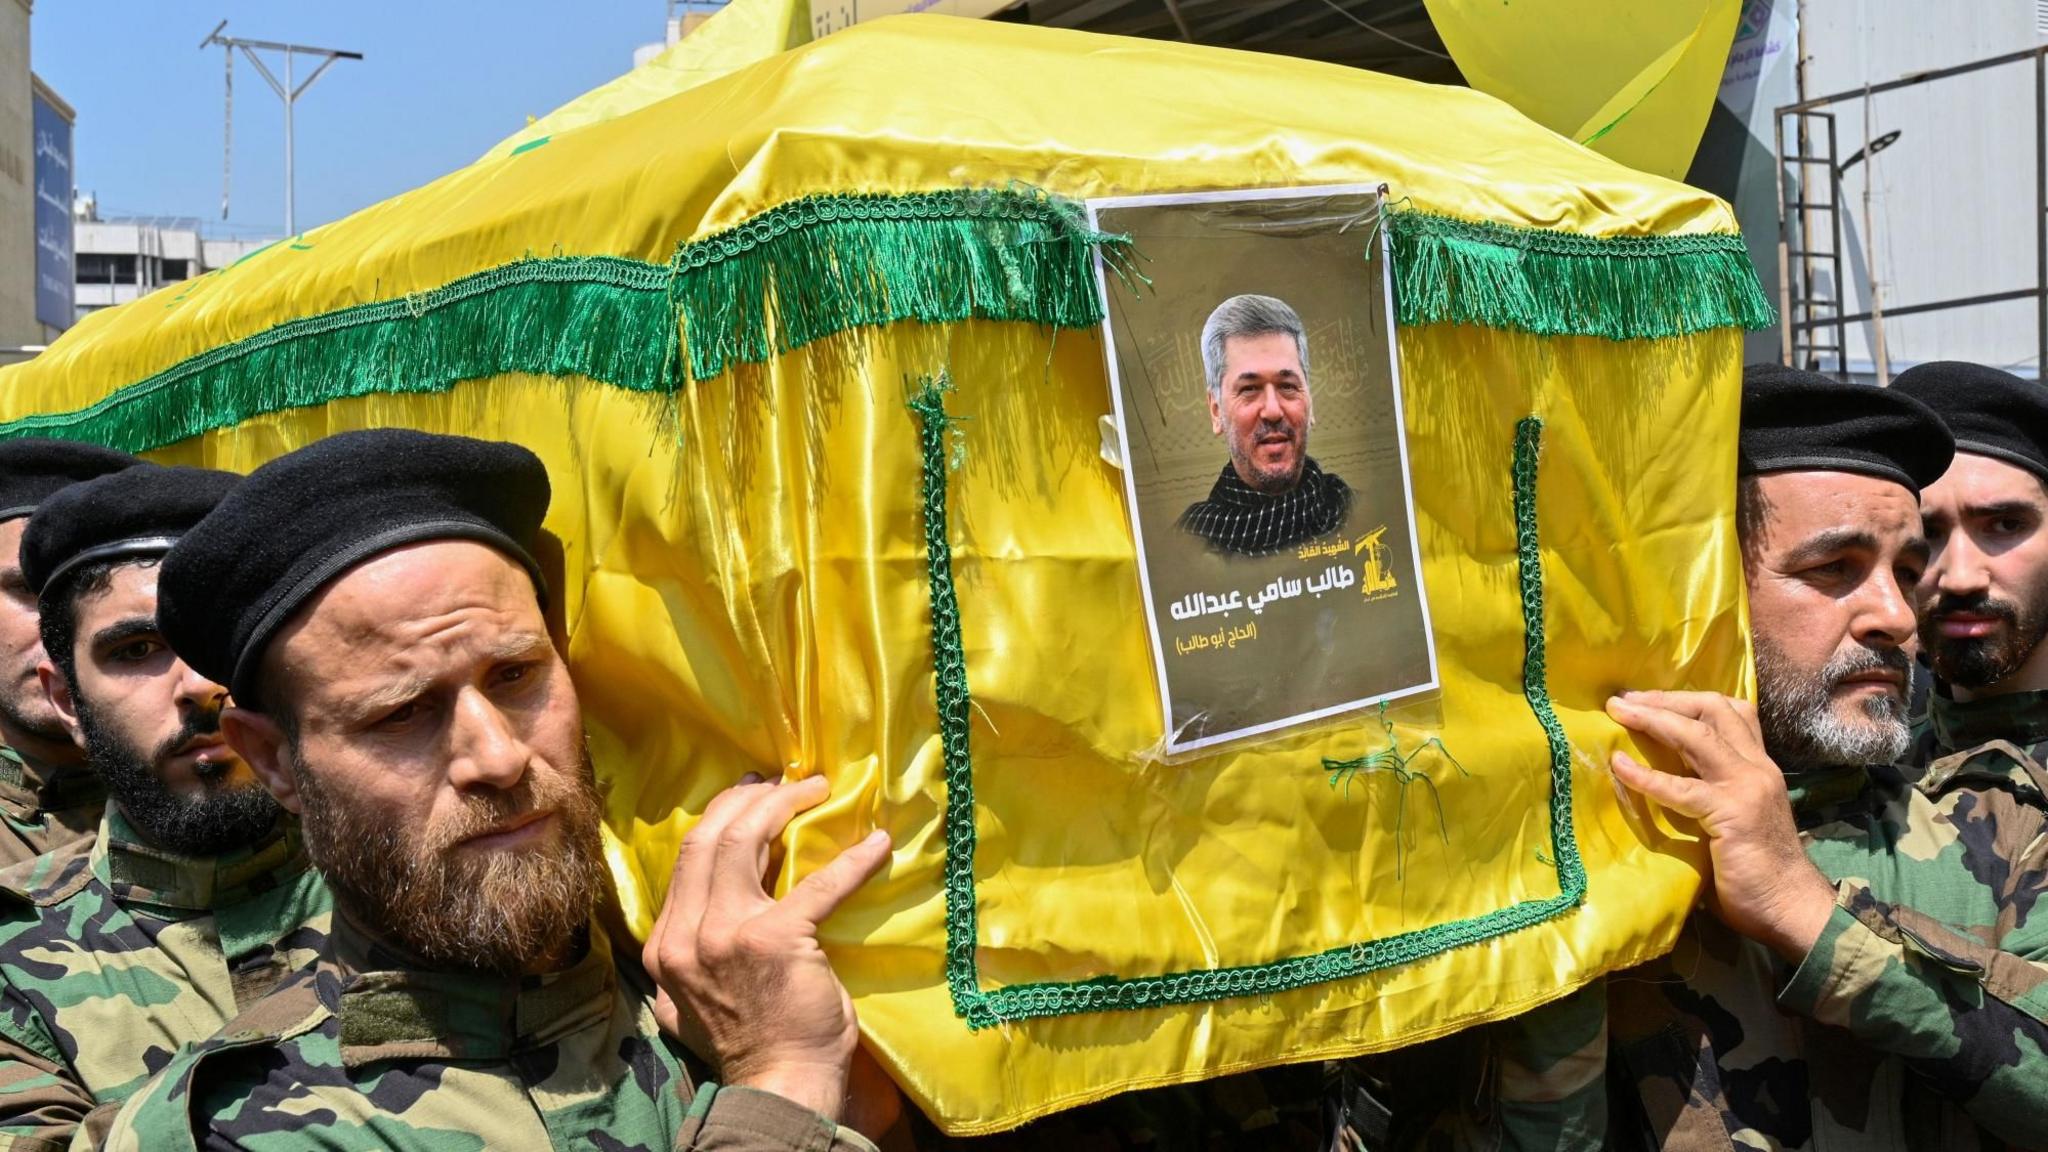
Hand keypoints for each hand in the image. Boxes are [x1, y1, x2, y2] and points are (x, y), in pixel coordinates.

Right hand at [643, 774, 891, 1123]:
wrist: (778, 1086)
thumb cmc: (749, 1043)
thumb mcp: (689, 998)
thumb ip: (690, 953)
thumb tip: (707, 911)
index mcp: (665, 945)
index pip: (688, 858)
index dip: (721, 817)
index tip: (749, 797)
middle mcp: (685, 934)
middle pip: (709, 838)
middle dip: (747, 799)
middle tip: (783, 783)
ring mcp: (726, 934)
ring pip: (745, 841)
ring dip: (784, 807)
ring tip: (816, 789)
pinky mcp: (777, 940)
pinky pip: (819, 885)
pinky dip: (852, 861)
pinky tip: (877, 845)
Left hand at [1605, 690, 1837, 960]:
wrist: (1791, 908)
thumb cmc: (1757, 874)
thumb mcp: (1733, 819)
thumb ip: (1709, 795)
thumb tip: (1661, 782)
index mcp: (1759, 768)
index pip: (1734, 712)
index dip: (1689, 700)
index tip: (1648, 699)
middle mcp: (1757, 768)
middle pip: (1714, 709)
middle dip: (1667, 699)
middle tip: (1626, 700)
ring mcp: (1747, 787)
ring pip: (1698, 734)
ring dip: (1654, 718)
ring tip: (1618, 712)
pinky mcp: (1732, 813)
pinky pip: (1681, 787)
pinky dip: (1647, 775)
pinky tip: (1620, 767)